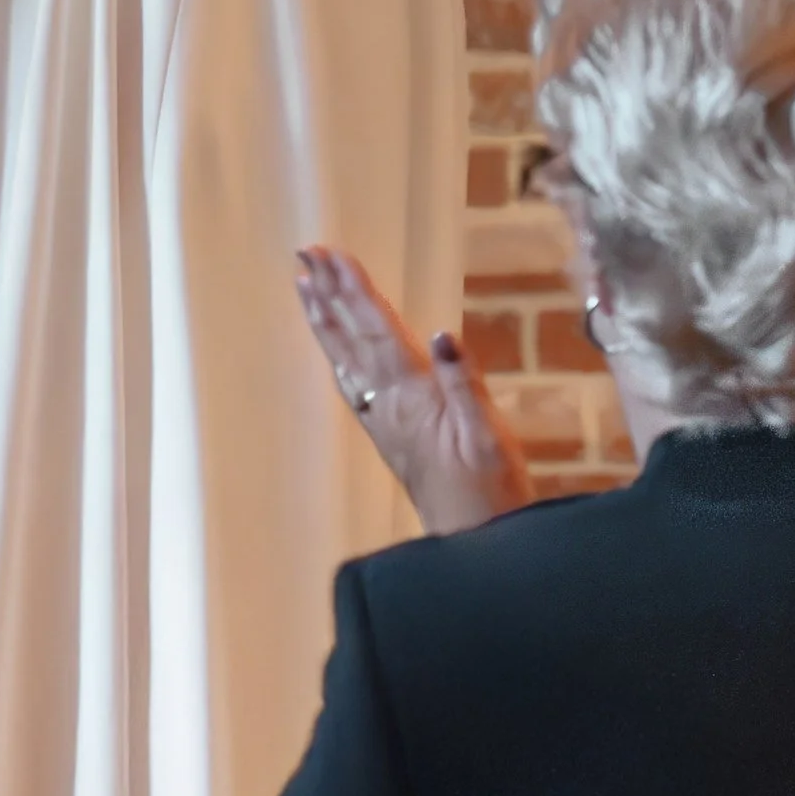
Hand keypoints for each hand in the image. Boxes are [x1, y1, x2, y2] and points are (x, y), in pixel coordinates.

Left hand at [295, 247, 531, 535]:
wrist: (472, 542)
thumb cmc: (489, 488)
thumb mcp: (487, 434)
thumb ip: (465, 384)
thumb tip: (441, 334)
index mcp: (413, 395)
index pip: (378, 329)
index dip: (355, 290)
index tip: (333, 255)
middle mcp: (388, 403)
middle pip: (353, 338)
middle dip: (330, 294)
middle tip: (306, 253)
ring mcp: (384, 419)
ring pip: (346, 359)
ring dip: (326, 320)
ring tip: (305, 286)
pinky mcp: (387, 433)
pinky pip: (353, 384)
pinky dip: (338, 356)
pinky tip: (332, 349)